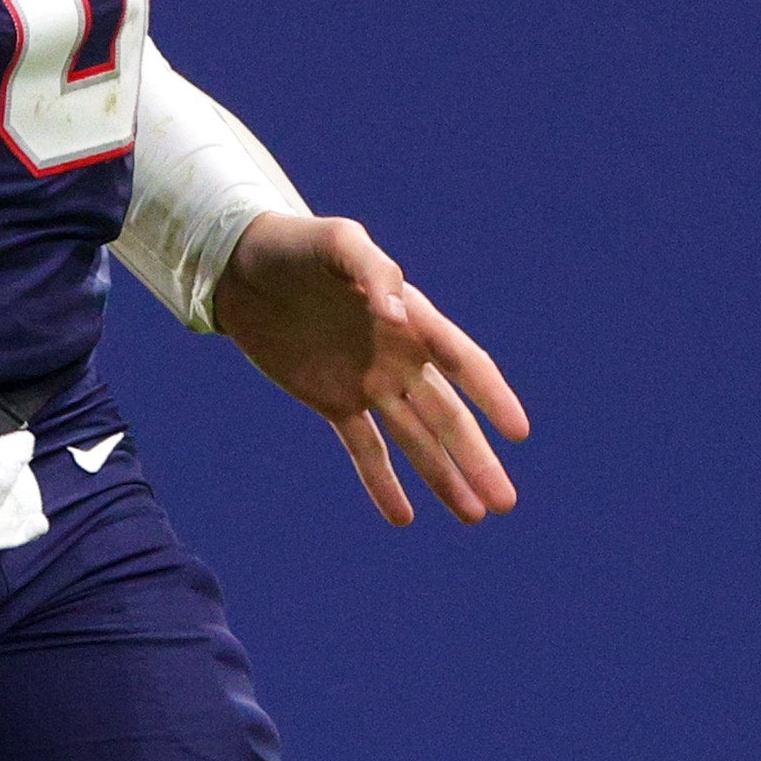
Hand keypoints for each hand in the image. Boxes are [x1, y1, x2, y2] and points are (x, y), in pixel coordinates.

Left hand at [211, 212, 529, 524]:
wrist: (242, 268)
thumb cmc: (297, 245)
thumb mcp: (338, 242)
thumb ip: (374, 272)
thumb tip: (399, 317)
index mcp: (412, 318)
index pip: (463, 363)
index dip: (492, 396)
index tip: (518, 433)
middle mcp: (400, 357)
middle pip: (448, 416)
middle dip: (476, 459)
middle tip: (505, 502)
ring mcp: (370, 383)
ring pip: (416, 440)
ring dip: (445, 478)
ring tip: (475, 516)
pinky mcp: (334, 401)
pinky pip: (365, 448)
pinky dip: (383, 483)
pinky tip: (404, 518)